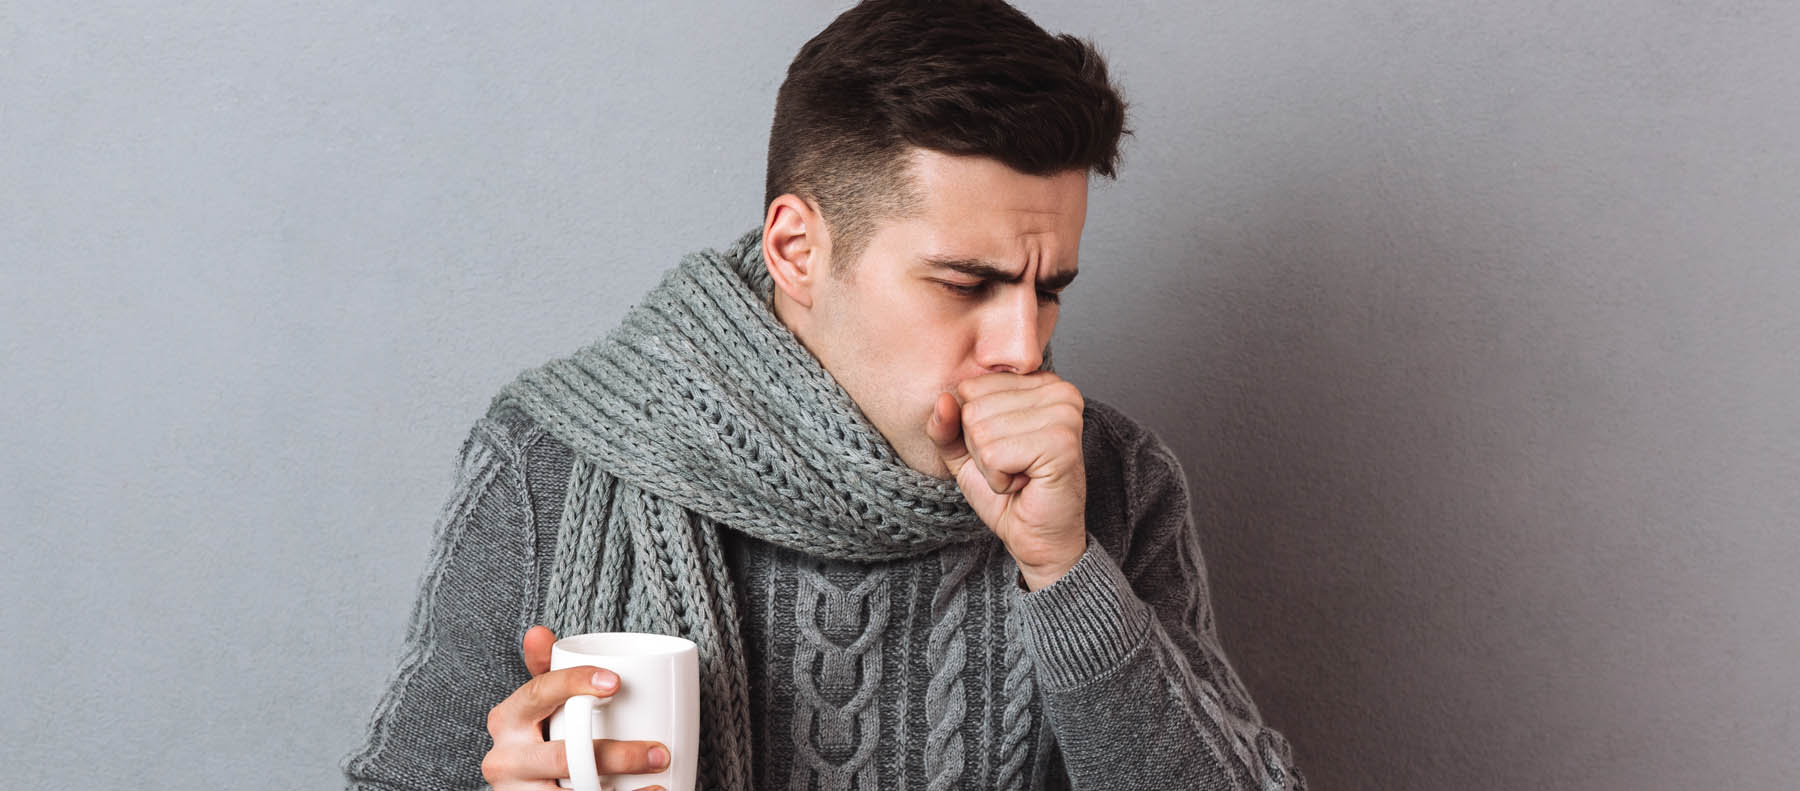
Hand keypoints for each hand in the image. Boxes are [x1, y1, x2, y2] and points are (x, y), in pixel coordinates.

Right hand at [481, 625, 670, 790]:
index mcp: (505, 720)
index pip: (538, 693)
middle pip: (562, 756)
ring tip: (661, 787)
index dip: (574, 683)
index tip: (616, 683)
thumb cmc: (539, 734)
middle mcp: (503, 759)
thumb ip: (546, 669)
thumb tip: (538, 632)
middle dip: (615, 756)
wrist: (524, 787)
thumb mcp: (539, 701)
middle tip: (659, 752)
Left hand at [925, 371, 1086, 590]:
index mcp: (1039, 381)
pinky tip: (1024, 483)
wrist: (1036, 537)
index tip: (1005, 448)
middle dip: (981, 449)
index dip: (973, 428)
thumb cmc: (1008, 492)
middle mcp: (1058, 389)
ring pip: (982, 432)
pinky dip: (999, 480)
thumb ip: (947, 423)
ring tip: (1020, 474)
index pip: (971, 387)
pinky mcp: (1061, 443)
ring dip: (990, 467)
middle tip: (1013, 466)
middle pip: (974, 409)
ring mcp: (1063, 414)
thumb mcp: (965, 451)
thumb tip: (944, 399)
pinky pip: (994, 455)